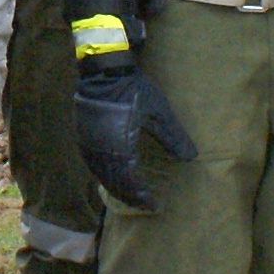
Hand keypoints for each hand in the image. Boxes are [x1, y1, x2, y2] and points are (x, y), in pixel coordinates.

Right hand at [72, 54, 199, 210]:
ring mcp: (88, 143)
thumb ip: (173, 136)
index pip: (129, 182)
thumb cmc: (133, 89)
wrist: (103, 68)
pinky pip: (92, 163)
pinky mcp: (81, 135)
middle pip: (113, 183)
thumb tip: (191, 157)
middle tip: (143, 204)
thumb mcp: (158, 112)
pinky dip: (103, 175)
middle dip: (129, 196)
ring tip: (129, 195)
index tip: (153, 204)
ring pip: (100, 175)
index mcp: (119, 148)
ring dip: (115, 187)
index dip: (141, 196)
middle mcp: (100, 151)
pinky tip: (111, 176)